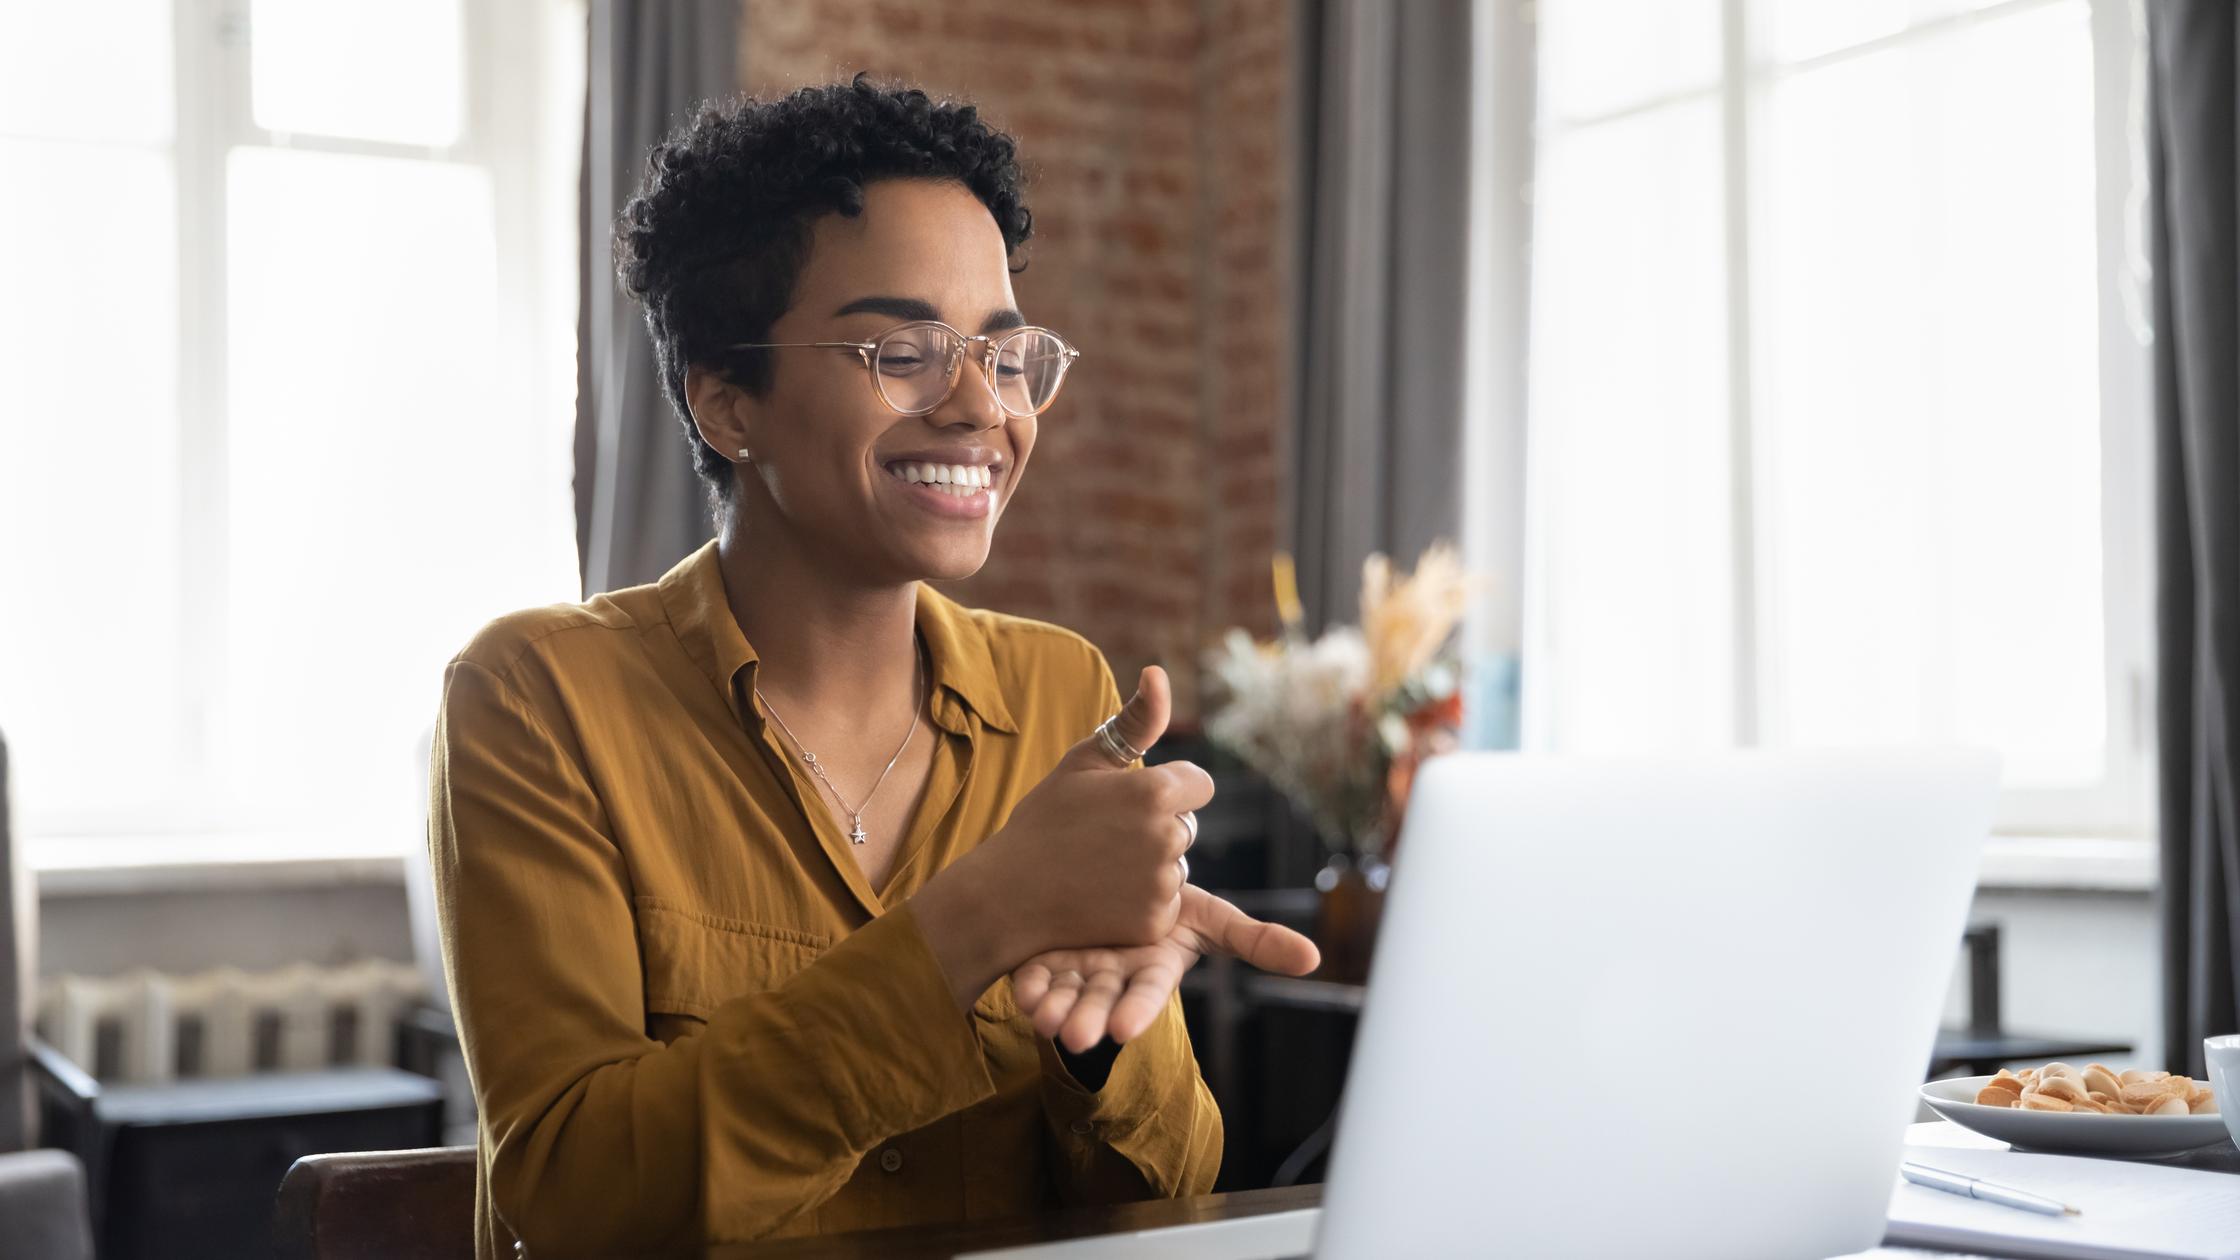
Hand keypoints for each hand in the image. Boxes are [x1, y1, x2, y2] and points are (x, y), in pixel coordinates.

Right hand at [964, 665, 1211, 954]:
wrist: (1007, 894)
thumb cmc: (1044, 819)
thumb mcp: (1085, 761)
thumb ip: (1135, 720)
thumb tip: (1159, 673)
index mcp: (1155, 791)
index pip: (1200, 784)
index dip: (1170, 789)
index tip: (1131, 800)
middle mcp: (1167, 837)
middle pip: (1188, 825)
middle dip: (1158, 827)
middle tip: (1104, 836)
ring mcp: (1162, 883)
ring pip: (1177, 865)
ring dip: (1151, 865)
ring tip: (1100, 866)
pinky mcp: (1155, 922)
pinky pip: (1166, 903)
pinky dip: (1142, 902)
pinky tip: (1103, 895)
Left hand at [1011, 885, 1321, 1051]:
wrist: (1114, 876)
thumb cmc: (1168, 903)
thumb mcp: (1210, 917)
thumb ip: (1256, 940)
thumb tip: (1314, 958)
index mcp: (1154, 965)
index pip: (1149, 993)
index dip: (1137, 1010)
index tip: (1123, 1032)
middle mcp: (1116, 974)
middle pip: (1103, 1002)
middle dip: (1089, 1020)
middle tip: (1075, 1036)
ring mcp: (1080, 969)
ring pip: (1067, 996)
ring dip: (1056, 1010)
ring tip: (1044, 1019)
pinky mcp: (1047, 958)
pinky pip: (1035, 976)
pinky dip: (1030, 985)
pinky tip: (1023, 991)